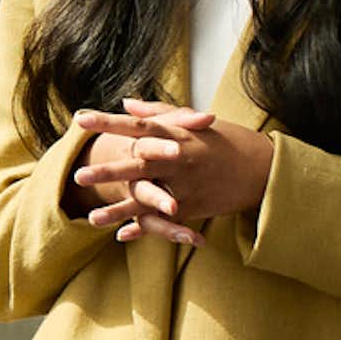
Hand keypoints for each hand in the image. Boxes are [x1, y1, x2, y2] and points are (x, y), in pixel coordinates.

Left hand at [73, 100, 273, 243]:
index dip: (107, 123)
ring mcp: (185, 185)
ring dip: (119, 210)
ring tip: (90, 218)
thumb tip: (125, 103)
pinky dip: (143, 229)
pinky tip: (119, 236)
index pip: (137, 126)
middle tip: (78, 174)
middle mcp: (179, 159)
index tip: (80, 120)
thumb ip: (157, 113)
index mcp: (176, 134)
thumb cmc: (225, 140)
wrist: (262, 167)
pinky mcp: (192, 206)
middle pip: (138, 164)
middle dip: (108, 170)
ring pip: (147, 199)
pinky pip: (163, 220)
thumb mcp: (192, 121)